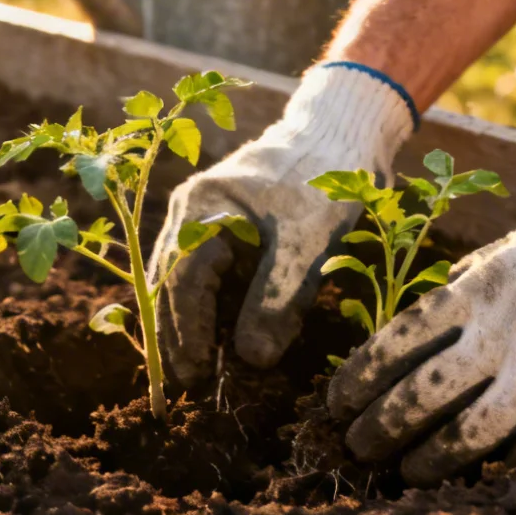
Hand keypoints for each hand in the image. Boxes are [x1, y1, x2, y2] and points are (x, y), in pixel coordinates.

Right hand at [151, 63, 416, 384]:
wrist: (344, 131)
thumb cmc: (325, 177)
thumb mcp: (305, 243)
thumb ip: (277, 300)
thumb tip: (252, 360)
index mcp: (202, 206)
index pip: (184, 280)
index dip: (188, 330)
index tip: (197, 373)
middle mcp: (192, 209)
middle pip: (171, 281)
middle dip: (177, 333)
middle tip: (188, 383)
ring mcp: (203, 214)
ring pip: (181, 278)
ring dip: (186, 321)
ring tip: (193, 367)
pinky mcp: (225, 223)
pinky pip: (203, 271)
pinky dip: (205, 304)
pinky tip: (213, 334)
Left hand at [329, 159, 515, 483]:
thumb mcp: (504, 254)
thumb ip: (458, 294)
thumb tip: (408, 340)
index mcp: (476, 289)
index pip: (398, 341)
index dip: (359, 378)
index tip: (336, 403)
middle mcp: (504, 329)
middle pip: (423, 393)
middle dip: (380, 428)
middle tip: (357, 448)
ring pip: (471, 433)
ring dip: (429, 460)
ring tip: (405, 473)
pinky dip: (502, 467)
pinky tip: (478, 476)